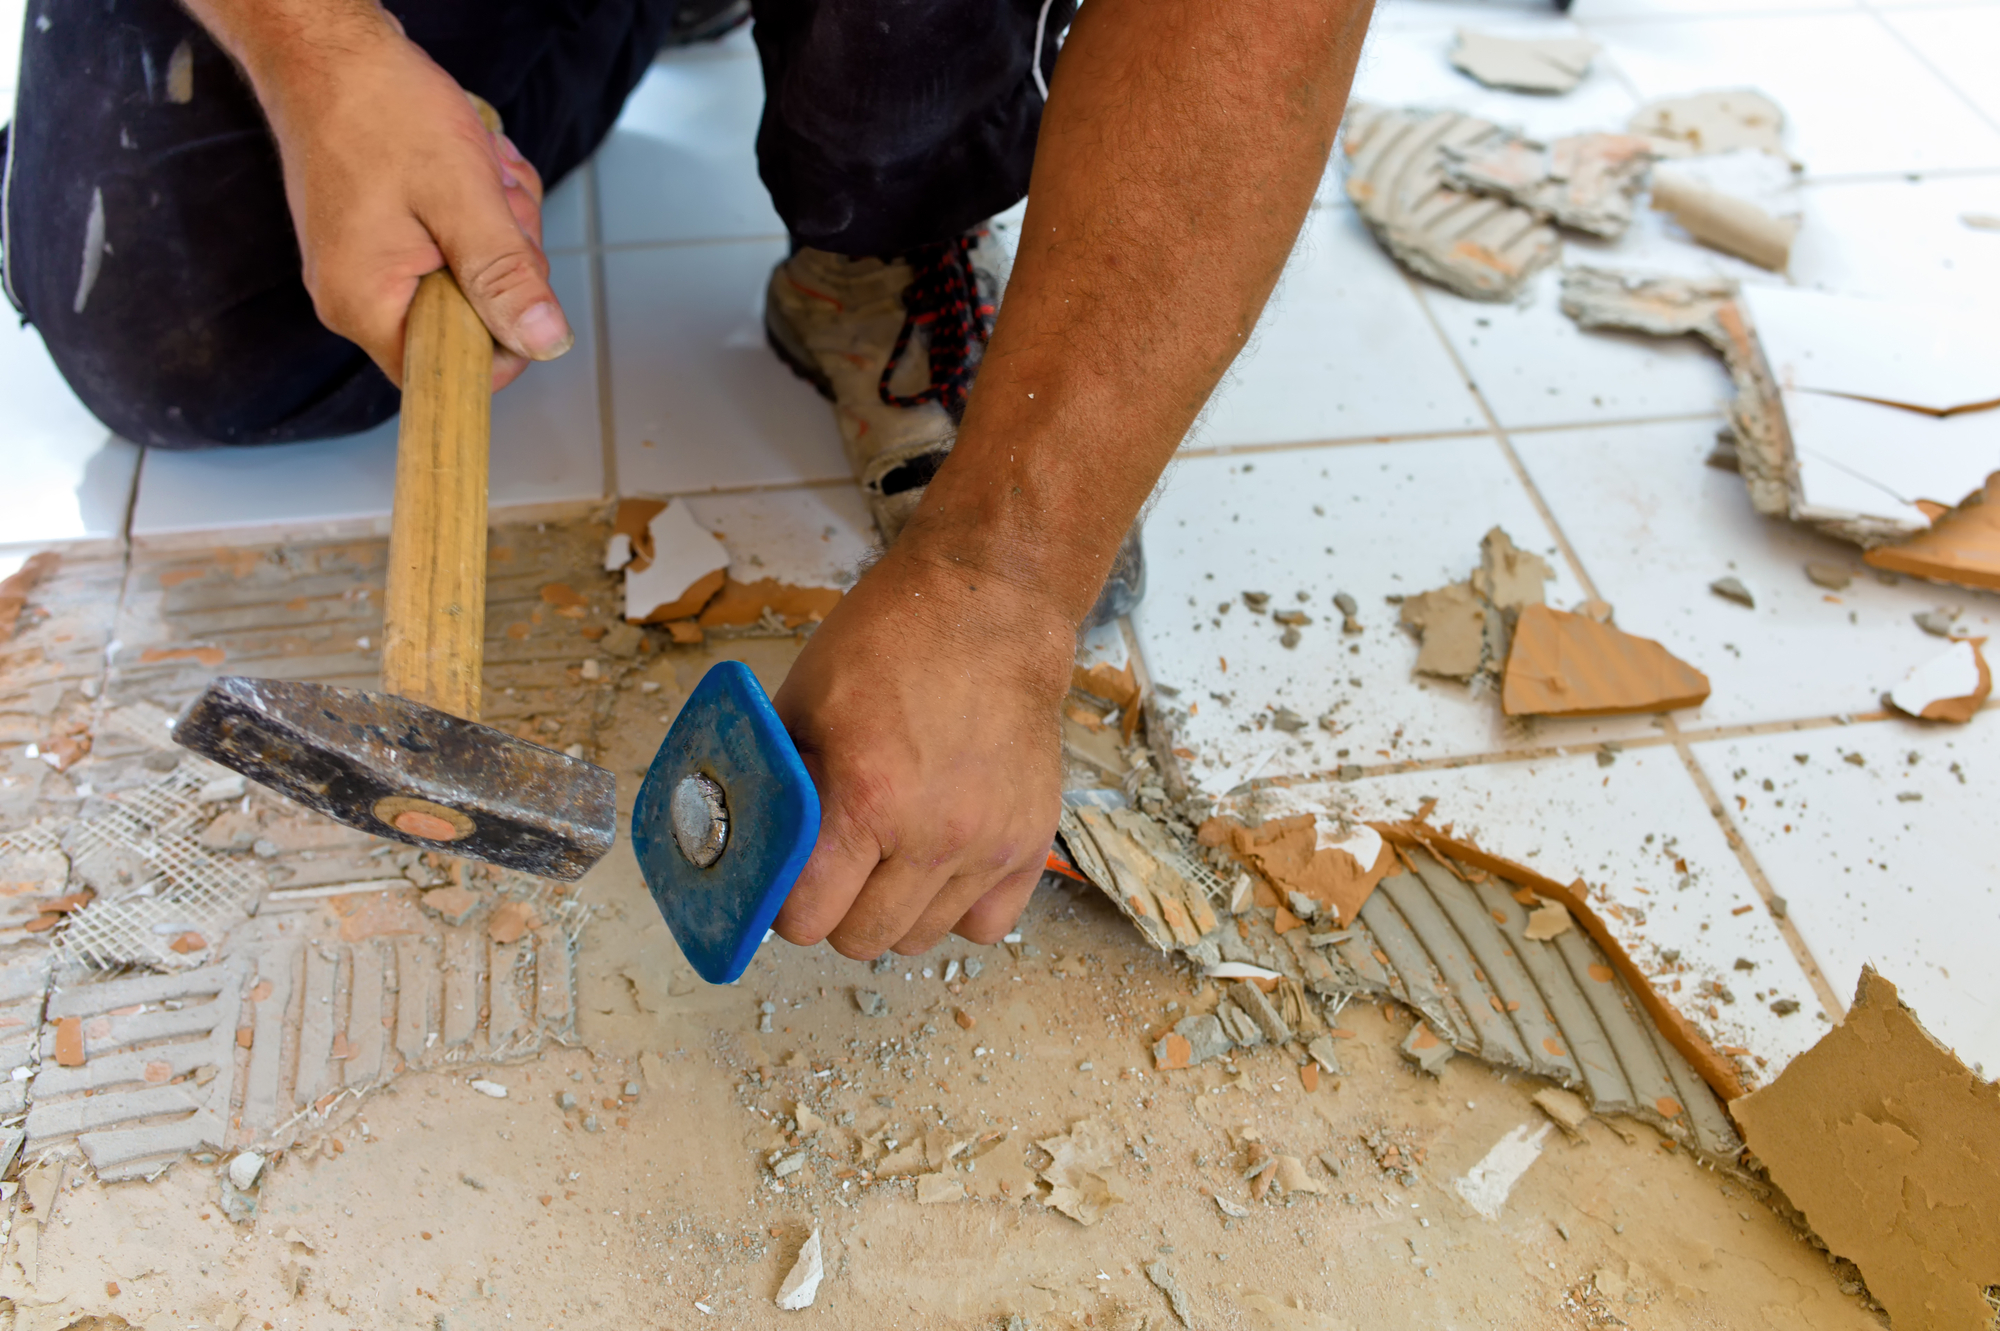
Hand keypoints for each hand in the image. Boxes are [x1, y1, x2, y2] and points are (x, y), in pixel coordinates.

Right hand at [242, 13, 569, 388]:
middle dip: (505, 260)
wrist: (326, 46)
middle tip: (495, 204)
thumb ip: (505, 278)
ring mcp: (370, 263)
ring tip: (479, 172)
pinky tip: (471, 166)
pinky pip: (454, 243)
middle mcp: (358, 295)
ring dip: (498, 224)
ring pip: (471, 275)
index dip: (501, 341)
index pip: (447, 375)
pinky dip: (477, 207)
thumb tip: (543, 341)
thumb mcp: (463, 198)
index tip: (519, 285)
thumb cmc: (377, 108)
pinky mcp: (383, 235)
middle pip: (470, 321)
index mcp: (366, 304)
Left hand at [769, 533, 1076, 956]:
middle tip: (833, 867)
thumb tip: (745, 843)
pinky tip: (938, 866)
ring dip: (892, 911)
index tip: (786, 879)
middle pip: (863, 939)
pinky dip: (956, 909)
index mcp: (868, 798)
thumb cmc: (892, 642)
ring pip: (921, 939)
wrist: (989, 610)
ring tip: (886, 859)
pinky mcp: (1031, 841)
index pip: (807, 917)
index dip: (785, 902)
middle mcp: (936, 834)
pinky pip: (986, 925)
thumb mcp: (802, 702)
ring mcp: (991, 843)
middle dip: (834, 911)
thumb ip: (774, 783)